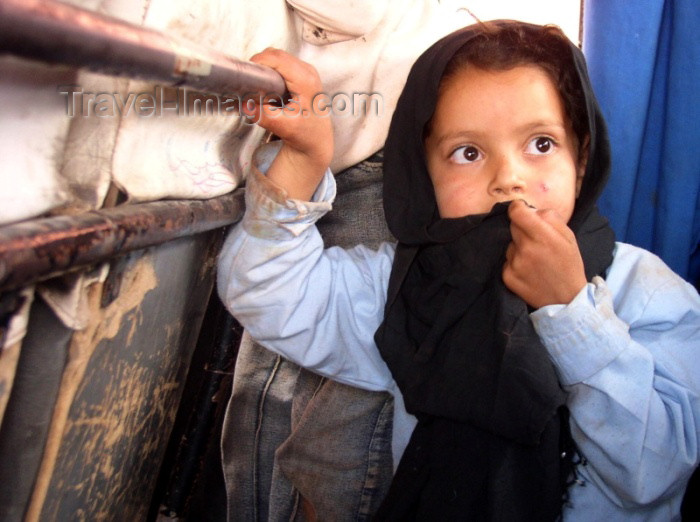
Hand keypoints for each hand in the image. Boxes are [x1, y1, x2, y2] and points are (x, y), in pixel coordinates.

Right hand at [249, 48, 333, 200]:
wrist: (317, 140)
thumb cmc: (307, 134)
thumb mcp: (284, 127)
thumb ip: (264, 116)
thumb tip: (245, 105)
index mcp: (306, 81)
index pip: (277, 58)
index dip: (259, 61)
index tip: (247, 72)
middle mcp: (308, 72)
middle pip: (276, 54)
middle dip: (260, 64)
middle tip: (250, 82)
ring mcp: (307, 71)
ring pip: (278, 57)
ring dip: (265, 67)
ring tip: (259, 86)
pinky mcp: (303, 74)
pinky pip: (282, 63)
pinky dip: (271, 71)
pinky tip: (268, 87)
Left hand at [502, 199, 586, 308]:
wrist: (566, 299)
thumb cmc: (568, 265)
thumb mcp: (569, 237)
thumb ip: (550, 218)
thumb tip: (531, 210)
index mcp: (543, 236)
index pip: (517, 212)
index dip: (518, 208)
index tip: (521, 210)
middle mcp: (526, 248)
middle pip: (513, 226)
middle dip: (522, 229)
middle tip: (536, 241)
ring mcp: (515, 263)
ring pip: (510, 244)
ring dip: (518, 248)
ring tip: (534, 260)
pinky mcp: (507, 277)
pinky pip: (507, 261)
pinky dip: (515, 263)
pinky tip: (528, 271)